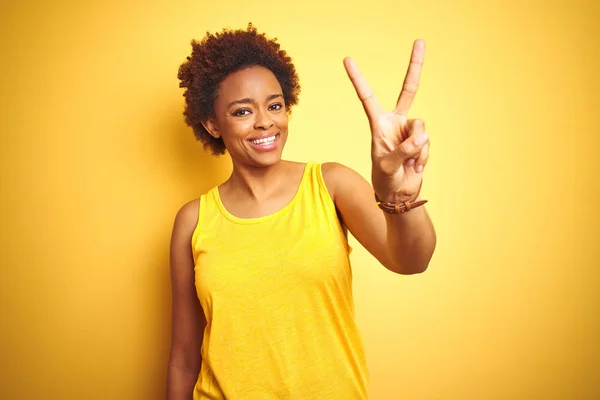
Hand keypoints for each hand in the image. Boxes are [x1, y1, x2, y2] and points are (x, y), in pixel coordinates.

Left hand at [344, 39, 428, 202]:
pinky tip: (414, 166)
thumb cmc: (384, 179)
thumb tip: (421, 137)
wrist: (398, 194)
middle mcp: (395, 122)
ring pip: (421, 128)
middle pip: (408, 90)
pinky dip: (422, 156)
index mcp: (378, 123)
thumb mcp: (387, 166)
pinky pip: (427, 143)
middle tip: (420, 40)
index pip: (367, 96)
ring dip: (416, 148)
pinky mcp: (422, 141)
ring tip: (407, 162)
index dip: (358, 78)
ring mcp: (410, 130)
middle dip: (415, 66)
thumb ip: (402, 151)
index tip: (347, 59)